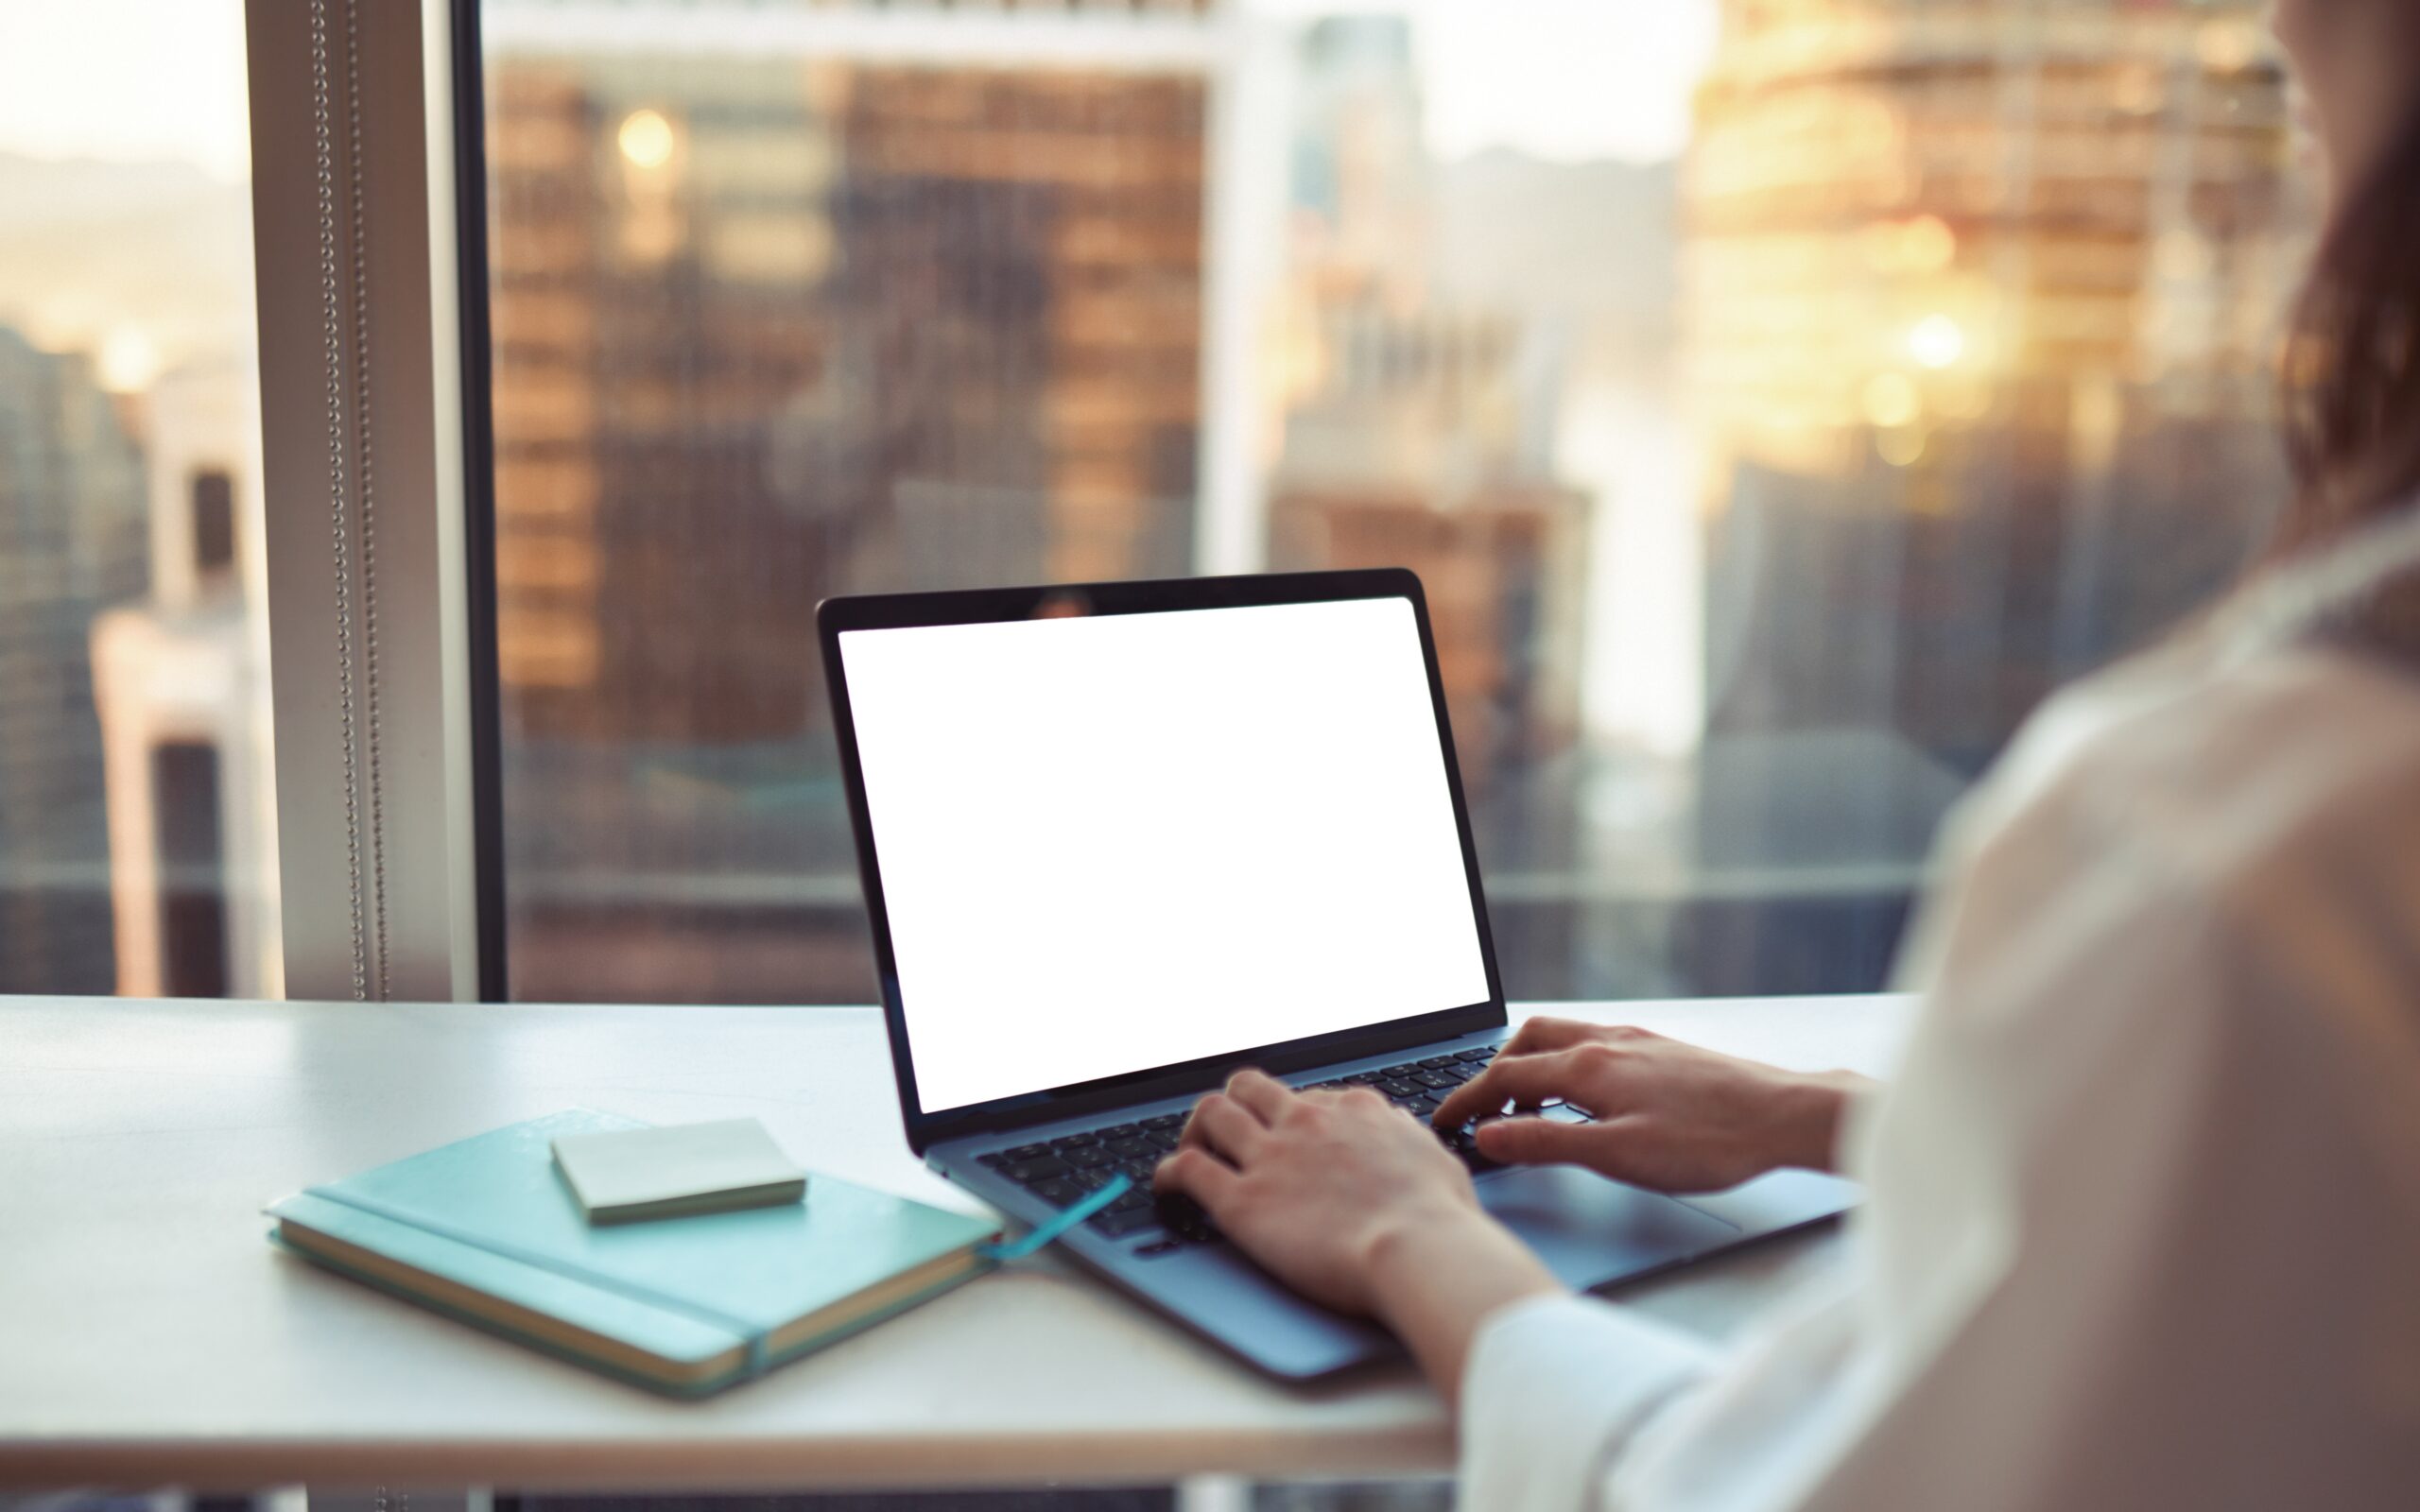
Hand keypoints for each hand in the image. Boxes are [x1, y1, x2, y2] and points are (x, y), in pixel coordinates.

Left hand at [1155, 1068, 1490, 1313]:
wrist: (1418, 1250)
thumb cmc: (1439, 1218)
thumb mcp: (1433, 1158)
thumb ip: (1406, 1139)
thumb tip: (1397, 1126)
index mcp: (1354, 1111)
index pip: (1309, 1096)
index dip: (1295, 1117)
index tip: (1291, 1134)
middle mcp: (1307, 1122)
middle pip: (1250, 1087)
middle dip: (1236, 1104)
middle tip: (1232, 1132)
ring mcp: (1271, 1157)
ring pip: (1212, 1112)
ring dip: (1197, 1128)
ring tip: (1194, 1149)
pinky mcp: (1242, 1200)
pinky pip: (1187, 1168)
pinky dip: (1168, 1172)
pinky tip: (1167, 1184)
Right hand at [1430, 1019, 1871, 1193]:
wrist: (1784, 1116)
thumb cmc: (1709, 1142)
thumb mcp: (1617, 1156)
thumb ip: (1546, 1144)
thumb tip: (1487, 1136)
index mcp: (1588, 1067)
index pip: (1505, 1078)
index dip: (1466, 1101)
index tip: (1443, 1121)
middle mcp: (1607, 1042)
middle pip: (1527, 1043)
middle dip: (1494, 1074)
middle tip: (1483, 1112)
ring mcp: (1637, 1041)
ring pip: (1562, 1039)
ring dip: (1532, 1067)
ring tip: (1530, 1111)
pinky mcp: (1662, 1050)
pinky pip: (1594, 1044)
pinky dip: (1568, 1066)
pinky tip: (1587, 1098)